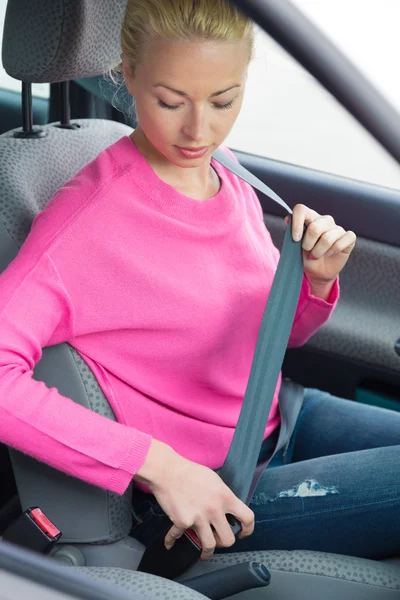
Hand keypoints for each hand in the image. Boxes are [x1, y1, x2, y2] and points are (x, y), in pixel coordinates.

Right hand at [135, 440, 253, 559]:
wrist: (167, 470)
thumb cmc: (190, 471)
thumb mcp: (215, 480)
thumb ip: (223, 495)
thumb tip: (227, 509)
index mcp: (225, 497)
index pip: (247, 518)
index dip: (248, 529)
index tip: (242, 533)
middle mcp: (214, 510)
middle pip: (228, 540)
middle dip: (223, 542)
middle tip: (218, 539)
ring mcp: (198, 518)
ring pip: (209, 546)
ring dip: (207, 552)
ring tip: (204, 553)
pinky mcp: (182, 522)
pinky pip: (177, 537)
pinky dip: (171, 541)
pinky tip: (170, 543)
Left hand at [285, 204, 355, 297]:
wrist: (318, 272)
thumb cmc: (306, 257)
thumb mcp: (295, 247)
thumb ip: (291, 233)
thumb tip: (287, 218)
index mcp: (310, 218)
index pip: (301, 210)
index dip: (296, 223)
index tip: (295, 239)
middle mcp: (324, 220)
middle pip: (314, 227)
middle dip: (308, 244)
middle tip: (307, 251)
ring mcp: (337, 228)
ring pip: (328, 238)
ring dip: (319, 251)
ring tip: (316, 256)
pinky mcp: (349, 237)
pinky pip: (345, 239)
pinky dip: (335, 250)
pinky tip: (330, 253)